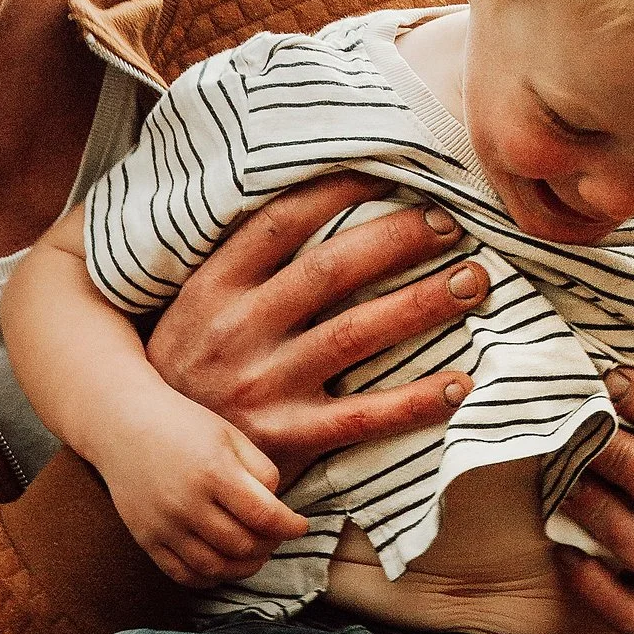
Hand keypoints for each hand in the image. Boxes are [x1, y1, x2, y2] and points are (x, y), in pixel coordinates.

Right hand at [99, 384, 311, 587]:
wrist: (121, 424)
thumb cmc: (183, 425)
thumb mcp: (230, 435)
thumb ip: (261, 471)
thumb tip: (278, 511)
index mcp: (214, 471)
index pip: (265, 516)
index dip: (291, 527)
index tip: (299, 526)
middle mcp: (187, 503)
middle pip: (243, 545)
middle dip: (269, 545)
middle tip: (274, 536)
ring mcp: (164, 525)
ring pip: (216, 566)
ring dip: (243, 567)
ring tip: (253, 553)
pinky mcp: (146, 539)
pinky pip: (183, 574)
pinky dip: (209, 577)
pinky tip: (222, 564)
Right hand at [145, 181, 478, 479]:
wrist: (160, 463)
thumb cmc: (187, 374)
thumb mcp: (193, 311)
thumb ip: (241, 268)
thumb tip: (315, 205)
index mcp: (212, 289)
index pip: (281, 221)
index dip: (340, 189)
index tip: (392, 170)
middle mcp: (236, 331)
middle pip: (332, 270)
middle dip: (400, 240)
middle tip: (452, 224)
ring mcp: (263, 386)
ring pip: (357, 333)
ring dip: (423, 303)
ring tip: (473, 283)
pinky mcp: (287, 438)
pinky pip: (365, 416)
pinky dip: (417, 401)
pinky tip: (460, 384)